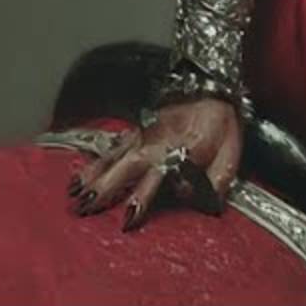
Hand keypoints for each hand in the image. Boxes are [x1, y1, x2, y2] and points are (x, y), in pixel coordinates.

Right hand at [65, 97, 243, 230]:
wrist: (208, 87)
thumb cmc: (220, 122)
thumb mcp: (231, 150)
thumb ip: (217, 178)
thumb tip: (193, 198)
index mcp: (180, 152)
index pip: (157, 180)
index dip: (143, 199)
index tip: (129, 218)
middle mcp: (155, 146)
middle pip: (125, 170)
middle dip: (106, 189)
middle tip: (86, 207)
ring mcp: (141, 139)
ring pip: (113, 160)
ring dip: (94, 178)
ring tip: (75, 197)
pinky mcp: (134, 133)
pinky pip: (110, 150)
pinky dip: (93, 164)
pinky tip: (77, 178)